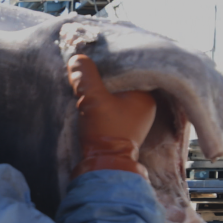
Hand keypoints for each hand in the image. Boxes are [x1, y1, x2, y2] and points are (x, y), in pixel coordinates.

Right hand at [68, 54, 155, 178]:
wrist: (103, 165)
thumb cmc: (105, 131)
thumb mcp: (93, 99)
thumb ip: (85, 77)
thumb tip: (77, 58)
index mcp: (146, 96)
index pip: (130, 71)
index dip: (112, 63)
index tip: (96, 57)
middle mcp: (145, 106)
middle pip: (123, 82)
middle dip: (106, 76)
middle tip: (89, 67)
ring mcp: (134, 119)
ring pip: (117, 95)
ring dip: (103, 89)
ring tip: (87, 80)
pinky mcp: (123, 128)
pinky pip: (113, 106)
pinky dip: (103, 101)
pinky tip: (90, 97)